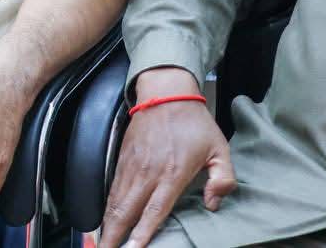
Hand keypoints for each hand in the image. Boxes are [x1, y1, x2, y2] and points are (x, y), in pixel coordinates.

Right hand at [99, 68, 235, 247]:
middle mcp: (148, 172)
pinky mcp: (122, 158)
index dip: (142, 233)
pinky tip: (104, 221)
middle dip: (114, 235)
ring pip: (115, 201)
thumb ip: (223, 180)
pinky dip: (107, 208)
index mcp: (172, 173)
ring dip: (107, 225)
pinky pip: (112, 188)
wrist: (165, 92)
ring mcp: (132, 165)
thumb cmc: (194, 122)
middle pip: (126, 210)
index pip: (155, 210)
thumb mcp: (220, 149)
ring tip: (102, 243)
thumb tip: (213, 204)